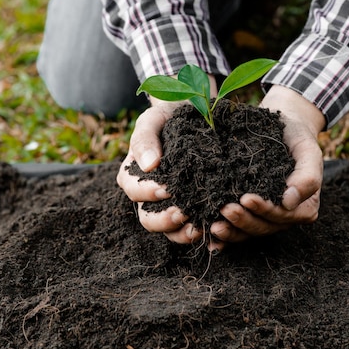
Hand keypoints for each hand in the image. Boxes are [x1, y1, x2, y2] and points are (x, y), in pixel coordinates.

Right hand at [117, 71, 216, 245]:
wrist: (195, 114)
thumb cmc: (169, 116)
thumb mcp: (154, 120)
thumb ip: (145, 139)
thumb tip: (149, 165)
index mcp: (134, 175)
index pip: (133, 190)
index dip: (147, 193)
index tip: (166, 188)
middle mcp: (149, 196)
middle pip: (148, 219)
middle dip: (164, 220)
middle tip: (182, 213)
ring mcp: (170, 206)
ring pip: (169, 231)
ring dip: (181, 232)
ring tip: (199, 226)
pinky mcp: (192, 210)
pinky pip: (192, 230)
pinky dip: (202, 234)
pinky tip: (214, 232)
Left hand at [210, 85, 324, 244]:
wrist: (281, 127)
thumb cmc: (296, 138)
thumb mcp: (308, 151)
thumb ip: (307, 177)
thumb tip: (289, 202)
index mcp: (303, 207)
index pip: (283, 215)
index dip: (265, 209)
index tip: (246, 199)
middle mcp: (285, 216)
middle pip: (263, 226)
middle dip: (243, 220)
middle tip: (225, 209)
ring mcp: (265, 217)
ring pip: (248, 231)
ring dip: (231, 231)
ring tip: (214, 225)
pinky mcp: (248, 214)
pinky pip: (237, 230)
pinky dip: (224, 237)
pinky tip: (210, 240)